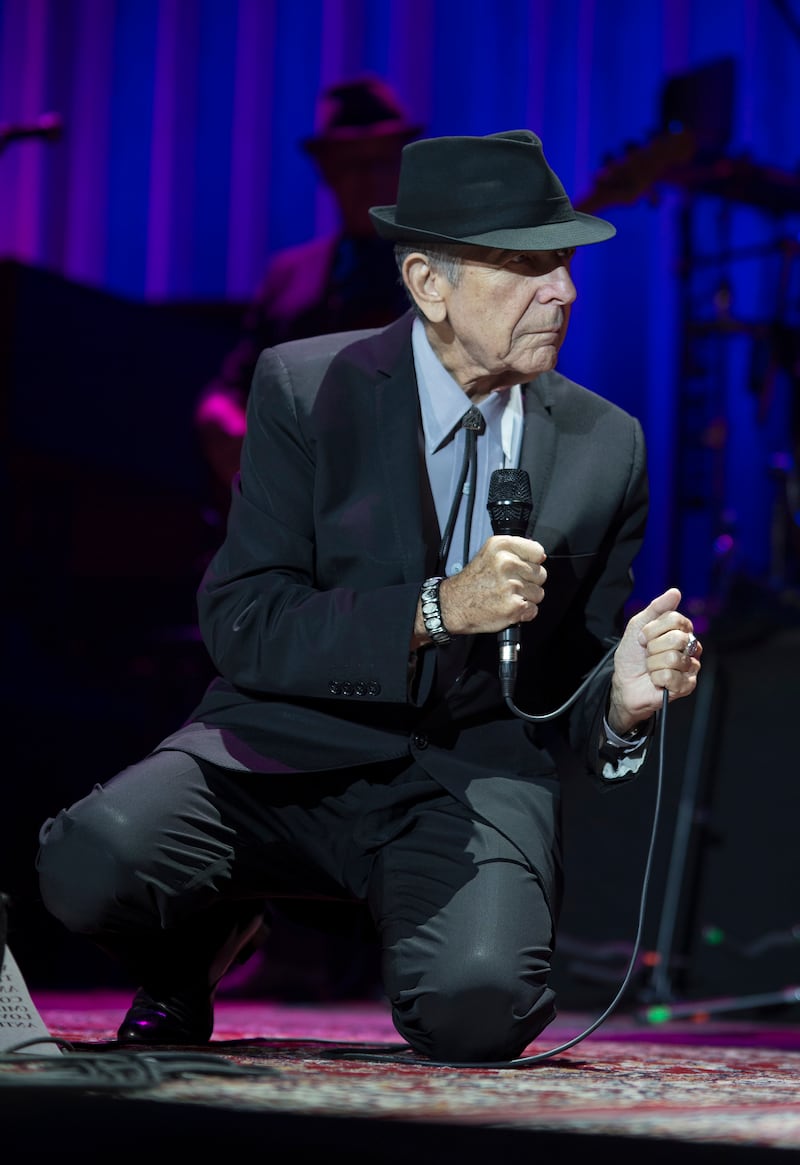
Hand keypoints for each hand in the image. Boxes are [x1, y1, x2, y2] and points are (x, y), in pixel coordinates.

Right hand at [438, 535, 546, 635]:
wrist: (453, 605)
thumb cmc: (471, 582)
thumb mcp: (489, 554)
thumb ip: (515, 551)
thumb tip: (541, 556)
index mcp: (501, 546)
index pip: (537, 552)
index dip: (532, 562)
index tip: (522, 568)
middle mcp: (506, 563)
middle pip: (541, 574)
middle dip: (529, 582)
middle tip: (509, 585)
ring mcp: (511, 586)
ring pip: (538, 593)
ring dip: (526, 598)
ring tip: (507, 596)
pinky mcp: (513, 606)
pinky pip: (533, 609)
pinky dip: (523, 612)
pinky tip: (507, 607)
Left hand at [608, 587, 700, 733]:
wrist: (625, 681)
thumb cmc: (633, 655)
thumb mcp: (638, 626)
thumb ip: (657, 608)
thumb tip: (675, 592)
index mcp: (681, 630)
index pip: (676, 619)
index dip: (653, 629)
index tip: (643, 638)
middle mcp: (690, 647)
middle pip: (677, 638)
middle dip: (653, 647)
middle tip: (648, 654)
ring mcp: (690, 666)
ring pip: (673, 658)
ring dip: (653, 663)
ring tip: (651, 667)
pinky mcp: (687, 685)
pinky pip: (670, 676)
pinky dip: (656, 678)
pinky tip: (656, 679)